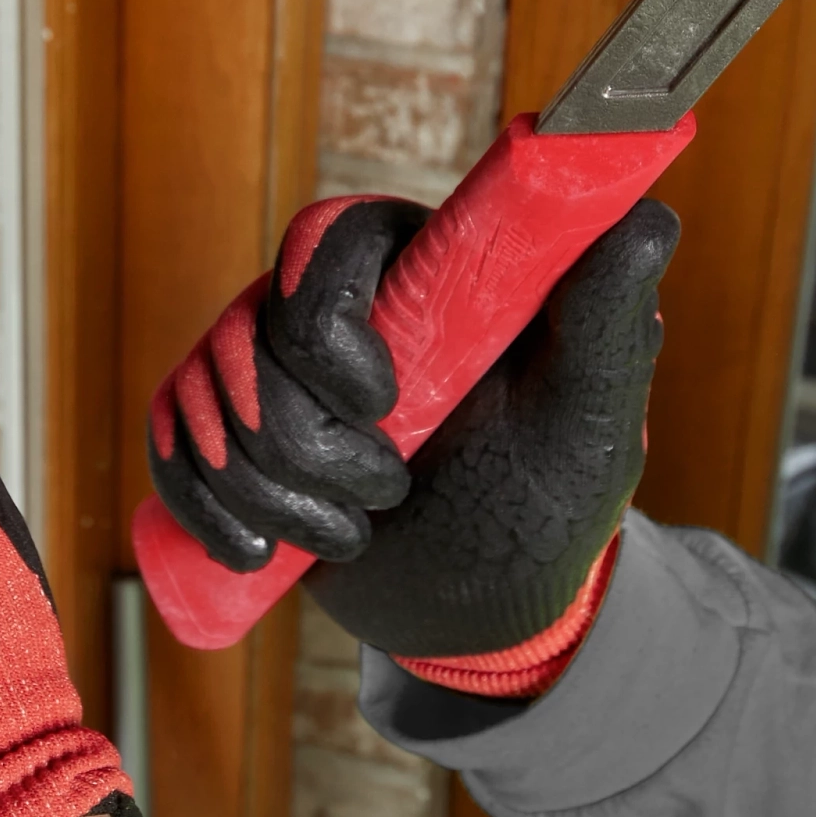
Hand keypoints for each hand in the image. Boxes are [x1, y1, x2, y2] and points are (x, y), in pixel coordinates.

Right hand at [147, 191, 678, 667]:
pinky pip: (169, 445)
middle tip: (386, 493)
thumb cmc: (553, 496)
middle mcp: (332, 302)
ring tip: (348, 536)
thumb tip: (646, 216)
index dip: (326, 324)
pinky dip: (207, 510)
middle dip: (301, 438)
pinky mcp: (230, 432)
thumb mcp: (591, 419)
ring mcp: (271, 368)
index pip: (324, 240)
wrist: (492, 600)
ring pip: (205, 396)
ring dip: (267, 489)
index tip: (383, 402)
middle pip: (249, 330)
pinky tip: (260, 556)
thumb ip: (607, 319)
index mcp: (416, 267)